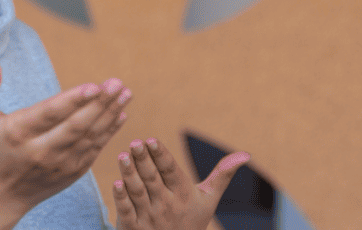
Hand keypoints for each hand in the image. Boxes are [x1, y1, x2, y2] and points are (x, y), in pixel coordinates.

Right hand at [0, 61, 131, 214]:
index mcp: (18, 134)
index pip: (50, 115)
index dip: (73, 101)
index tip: (94, 86)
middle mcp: (41, 151)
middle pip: (75, 127)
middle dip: (100, 105)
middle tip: (117, 83)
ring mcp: (60, 165)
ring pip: (89, 138)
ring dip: (110, 115)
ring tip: (125, 93)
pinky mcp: (72, 172)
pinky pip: (94, 149)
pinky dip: (109, 132)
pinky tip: (121, 113)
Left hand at [113, 137, 249, 229]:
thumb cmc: (192, 219)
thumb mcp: (208, 199)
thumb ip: (222, 174)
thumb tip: (246, 154)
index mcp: (183, 194)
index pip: (170, 171)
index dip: (161, 156)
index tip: (151, 140)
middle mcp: (166, 204)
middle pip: (153, 179)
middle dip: (143, 161)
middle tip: (135, 143)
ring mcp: (149, 216)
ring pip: (138, 192)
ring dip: (129, 174)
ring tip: (122, 156)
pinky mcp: (134, 226)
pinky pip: (127, 211)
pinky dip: (121, 198)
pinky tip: (115, 183)